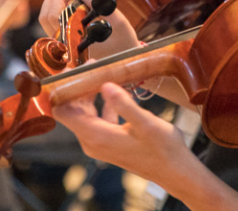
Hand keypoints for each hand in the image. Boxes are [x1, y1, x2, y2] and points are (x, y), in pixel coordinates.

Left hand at [39, 0, 140, 59]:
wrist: (127, 59)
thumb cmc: (124, 42)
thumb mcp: (117, 21)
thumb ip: (99, 3)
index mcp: (74, 43)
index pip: (55, 16)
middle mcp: (65, 46)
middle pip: (46, 17)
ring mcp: (64, 44)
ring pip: (46, 20)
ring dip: (54, 1)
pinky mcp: (67, 41)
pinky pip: (53, 23)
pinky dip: (57, 8)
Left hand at [53, 82, 188, 183]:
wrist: (174, 170)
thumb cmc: (162, 148)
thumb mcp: (145, 122)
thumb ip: (123, 104)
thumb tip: (105, 85)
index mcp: (96, 136)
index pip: (63, 112)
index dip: (65, 90)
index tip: (78, 70)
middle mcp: (92, 141)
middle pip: (72, 110)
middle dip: (79, 87)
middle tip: (95, 66)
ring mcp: (99, 143)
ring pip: (84, 113)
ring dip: (91, 93)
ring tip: (105, 74)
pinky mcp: (108, 142)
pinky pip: (97, 118)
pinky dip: (102, 103)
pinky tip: (118, 92)